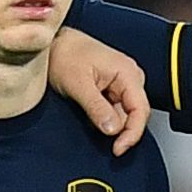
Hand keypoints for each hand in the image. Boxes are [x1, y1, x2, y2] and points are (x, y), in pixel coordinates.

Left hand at [50, 23, 150, 151]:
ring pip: (124, 115)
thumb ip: (97, 107)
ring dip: (110, 124)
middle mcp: (129, 77)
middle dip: (121, 132)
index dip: (132, 134)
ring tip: (88, 120)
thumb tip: (113, 130)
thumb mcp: (78, 84)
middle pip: (135, 115)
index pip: (141, 110)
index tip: (118, 149)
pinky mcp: (111, 88)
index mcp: (127, 72)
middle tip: (103, 144)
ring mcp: (121, 82)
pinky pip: (115, 110)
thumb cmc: (63, 54)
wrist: (51, 43)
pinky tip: (91, 118)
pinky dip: (105, 119)